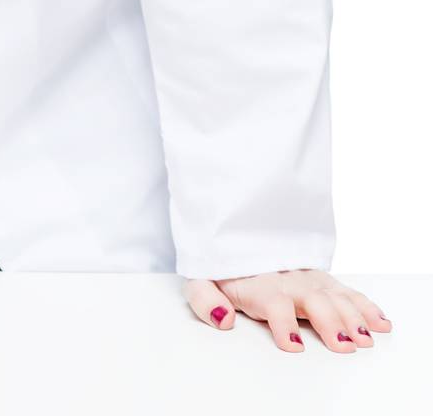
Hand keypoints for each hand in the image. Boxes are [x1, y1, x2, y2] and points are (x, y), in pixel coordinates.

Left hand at [183, 267, 392, 352]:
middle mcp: (287, 279)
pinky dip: (364, 306)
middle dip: (330, 322)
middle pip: (312, 299)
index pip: (273, 302)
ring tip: (365, 338)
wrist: (232, 232)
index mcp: (258, 283)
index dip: (283, 324)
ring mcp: (306, 278)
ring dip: (352, 316)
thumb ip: (204, 300)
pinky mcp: (319, 280)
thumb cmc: (219, 266)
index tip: (292, 345)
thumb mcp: (199, 278)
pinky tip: (379, 323)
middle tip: (345, 345)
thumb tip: (224, 320)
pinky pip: (346, 291)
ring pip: (334, 295)